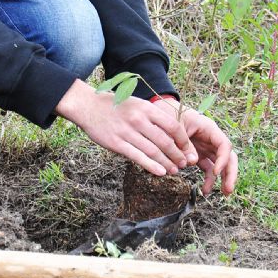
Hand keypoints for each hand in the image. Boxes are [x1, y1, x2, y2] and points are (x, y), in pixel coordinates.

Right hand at [55, 80, 197, 175]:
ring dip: (166, 163)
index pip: (172, 126)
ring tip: (174, 171)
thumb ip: (153, 117)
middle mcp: (138, 120)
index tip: (188, 149)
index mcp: (146, 108)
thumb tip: (171, 133)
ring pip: (153, 152)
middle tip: (184, 164)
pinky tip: (160, 172)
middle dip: (177, 155)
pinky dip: (151, 166)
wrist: (89, 106)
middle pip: (165, 141)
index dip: (183, 140)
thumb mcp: (137, 104)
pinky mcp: (116, 143)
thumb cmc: (115, 106)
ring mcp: (127, 132)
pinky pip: (138, 157)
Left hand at [152, 98, 237, 194]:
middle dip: (230, 173)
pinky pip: (209, 169)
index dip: (223, 159)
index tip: (216, 172)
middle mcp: (212, 139)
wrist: (166, 113)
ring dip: (224, 179)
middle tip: (228, 189)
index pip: (224, 144)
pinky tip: (205, 190)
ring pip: (222, 165)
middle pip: (229, 156)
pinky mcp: (201, 155)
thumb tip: (192, 162)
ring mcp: (208, 148)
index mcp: (209, 128)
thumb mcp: (177, 128)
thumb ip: (184, 144)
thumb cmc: (172, 116)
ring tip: (224, 193)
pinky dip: (209, 180)